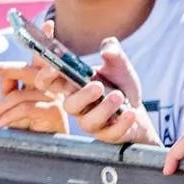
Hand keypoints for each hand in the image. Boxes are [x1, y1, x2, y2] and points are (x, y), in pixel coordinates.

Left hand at [0, 60, 68, 133]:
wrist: (50, 151)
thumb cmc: (34, 130)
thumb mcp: (18, 108)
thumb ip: (12, 91)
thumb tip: (1, 77)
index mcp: (44, 82)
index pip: (26, 67)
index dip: (7, 65)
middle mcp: (52, 86)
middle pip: (25, 70)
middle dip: (3, 68)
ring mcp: (54, 97)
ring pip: (18, 95)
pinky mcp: (53, 111)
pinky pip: (24, 109)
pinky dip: (7, 117)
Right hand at [33, 38, 155, 143]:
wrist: (138, 111)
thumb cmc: (121, 87)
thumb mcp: (119, 67)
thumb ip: (114, 54)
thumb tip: (107, 49)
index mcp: (73, 87)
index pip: (50, 83)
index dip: (46, 76)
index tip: (55, 67)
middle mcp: (78, 106)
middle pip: (69, 105)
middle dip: (82, 96)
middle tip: (98, 85)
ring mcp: (91, 122)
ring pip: (89, 121)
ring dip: (105, 108)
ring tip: (119, 96)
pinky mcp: (107, 135)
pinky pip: (110, 133)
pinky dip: (122, 123)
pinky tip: (130, 113)